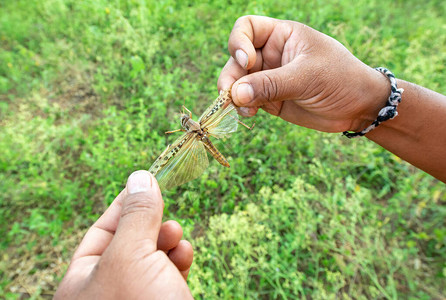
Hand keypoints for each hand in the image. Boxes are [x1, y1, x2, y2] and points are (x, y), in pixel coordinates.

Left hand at [55, 171, 192, 298]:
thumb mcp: (132, 254)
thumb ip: (135, 216)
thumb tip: (140, 177)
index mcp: (82, 283)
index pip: (100, 232)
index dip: (124, 205)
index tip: (145, 183)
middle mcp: (106, 289)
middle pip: (130, 242)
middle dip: (150, 225)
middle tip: (165, 214)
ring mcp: (134, 296)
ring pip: (152, 257)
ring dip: (168, 240)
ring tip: (176, 234)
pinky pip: (168, 273)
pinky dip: (178, 259)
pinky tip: (184, 254)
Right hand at [218, 15, 389, 132]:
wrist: (358, 108)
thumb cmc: (340, 79)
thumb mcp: (307, 77)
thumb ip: (271, 84)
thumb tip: (235, 94)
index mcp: (282, 36)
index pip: (247, 28)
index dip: (239, 42)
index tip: (247, 62)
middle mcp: (271, 55)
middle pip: (236, 59)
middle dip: (231, 76)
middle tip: (231, 94)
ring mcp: (269, 78)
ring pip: (237, 82)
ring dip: (233, 95)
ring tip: (242, 108)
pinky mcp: (269, 100)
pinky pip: (246, 101)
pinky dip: (242, 108)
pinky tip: (249, 114)